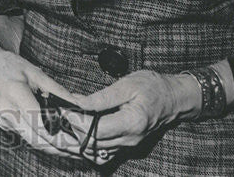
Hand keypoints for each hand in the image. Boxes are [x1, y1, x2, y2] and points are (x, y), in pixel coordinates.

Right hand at [0, 45, 85, 158]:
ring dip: (50, 146)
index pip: (40, 123)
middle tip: (77, 145)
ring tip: (69, 144)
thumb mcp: (34, 72)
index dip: (58, 133)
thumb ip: (56, 89)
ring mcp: (3, 120)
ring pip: (31, 142)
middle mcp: (7, 111)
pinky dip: (39, 139)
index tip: (76, 136)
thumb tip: (78, 103)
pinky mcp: (2, 125)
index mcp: (15, 94)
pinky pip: (24, 136)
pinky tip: (52, 137)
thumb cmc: (8, 65)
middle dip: (58, 146)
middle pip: (36, 139)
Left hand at [74, 70, 198, 155]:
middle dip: (73, 130)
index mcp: (132, 123)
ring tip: (66, 122)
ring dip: (79, 137)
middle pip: (93, 142)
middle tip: (59, 115)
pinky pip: (103, 149)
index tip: (63, 110)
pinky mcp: (127, 144)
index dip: (76, 121)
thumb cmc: (153, 87)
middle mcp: (131, 139)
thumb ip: (102, 97)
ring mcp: (130, 144)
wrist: (174, 98)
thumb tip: (78, 103)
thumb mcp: (127, 85)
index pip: (96, 129)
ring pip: (96, 149)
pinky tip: (78, 130)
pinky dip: (88, 142)